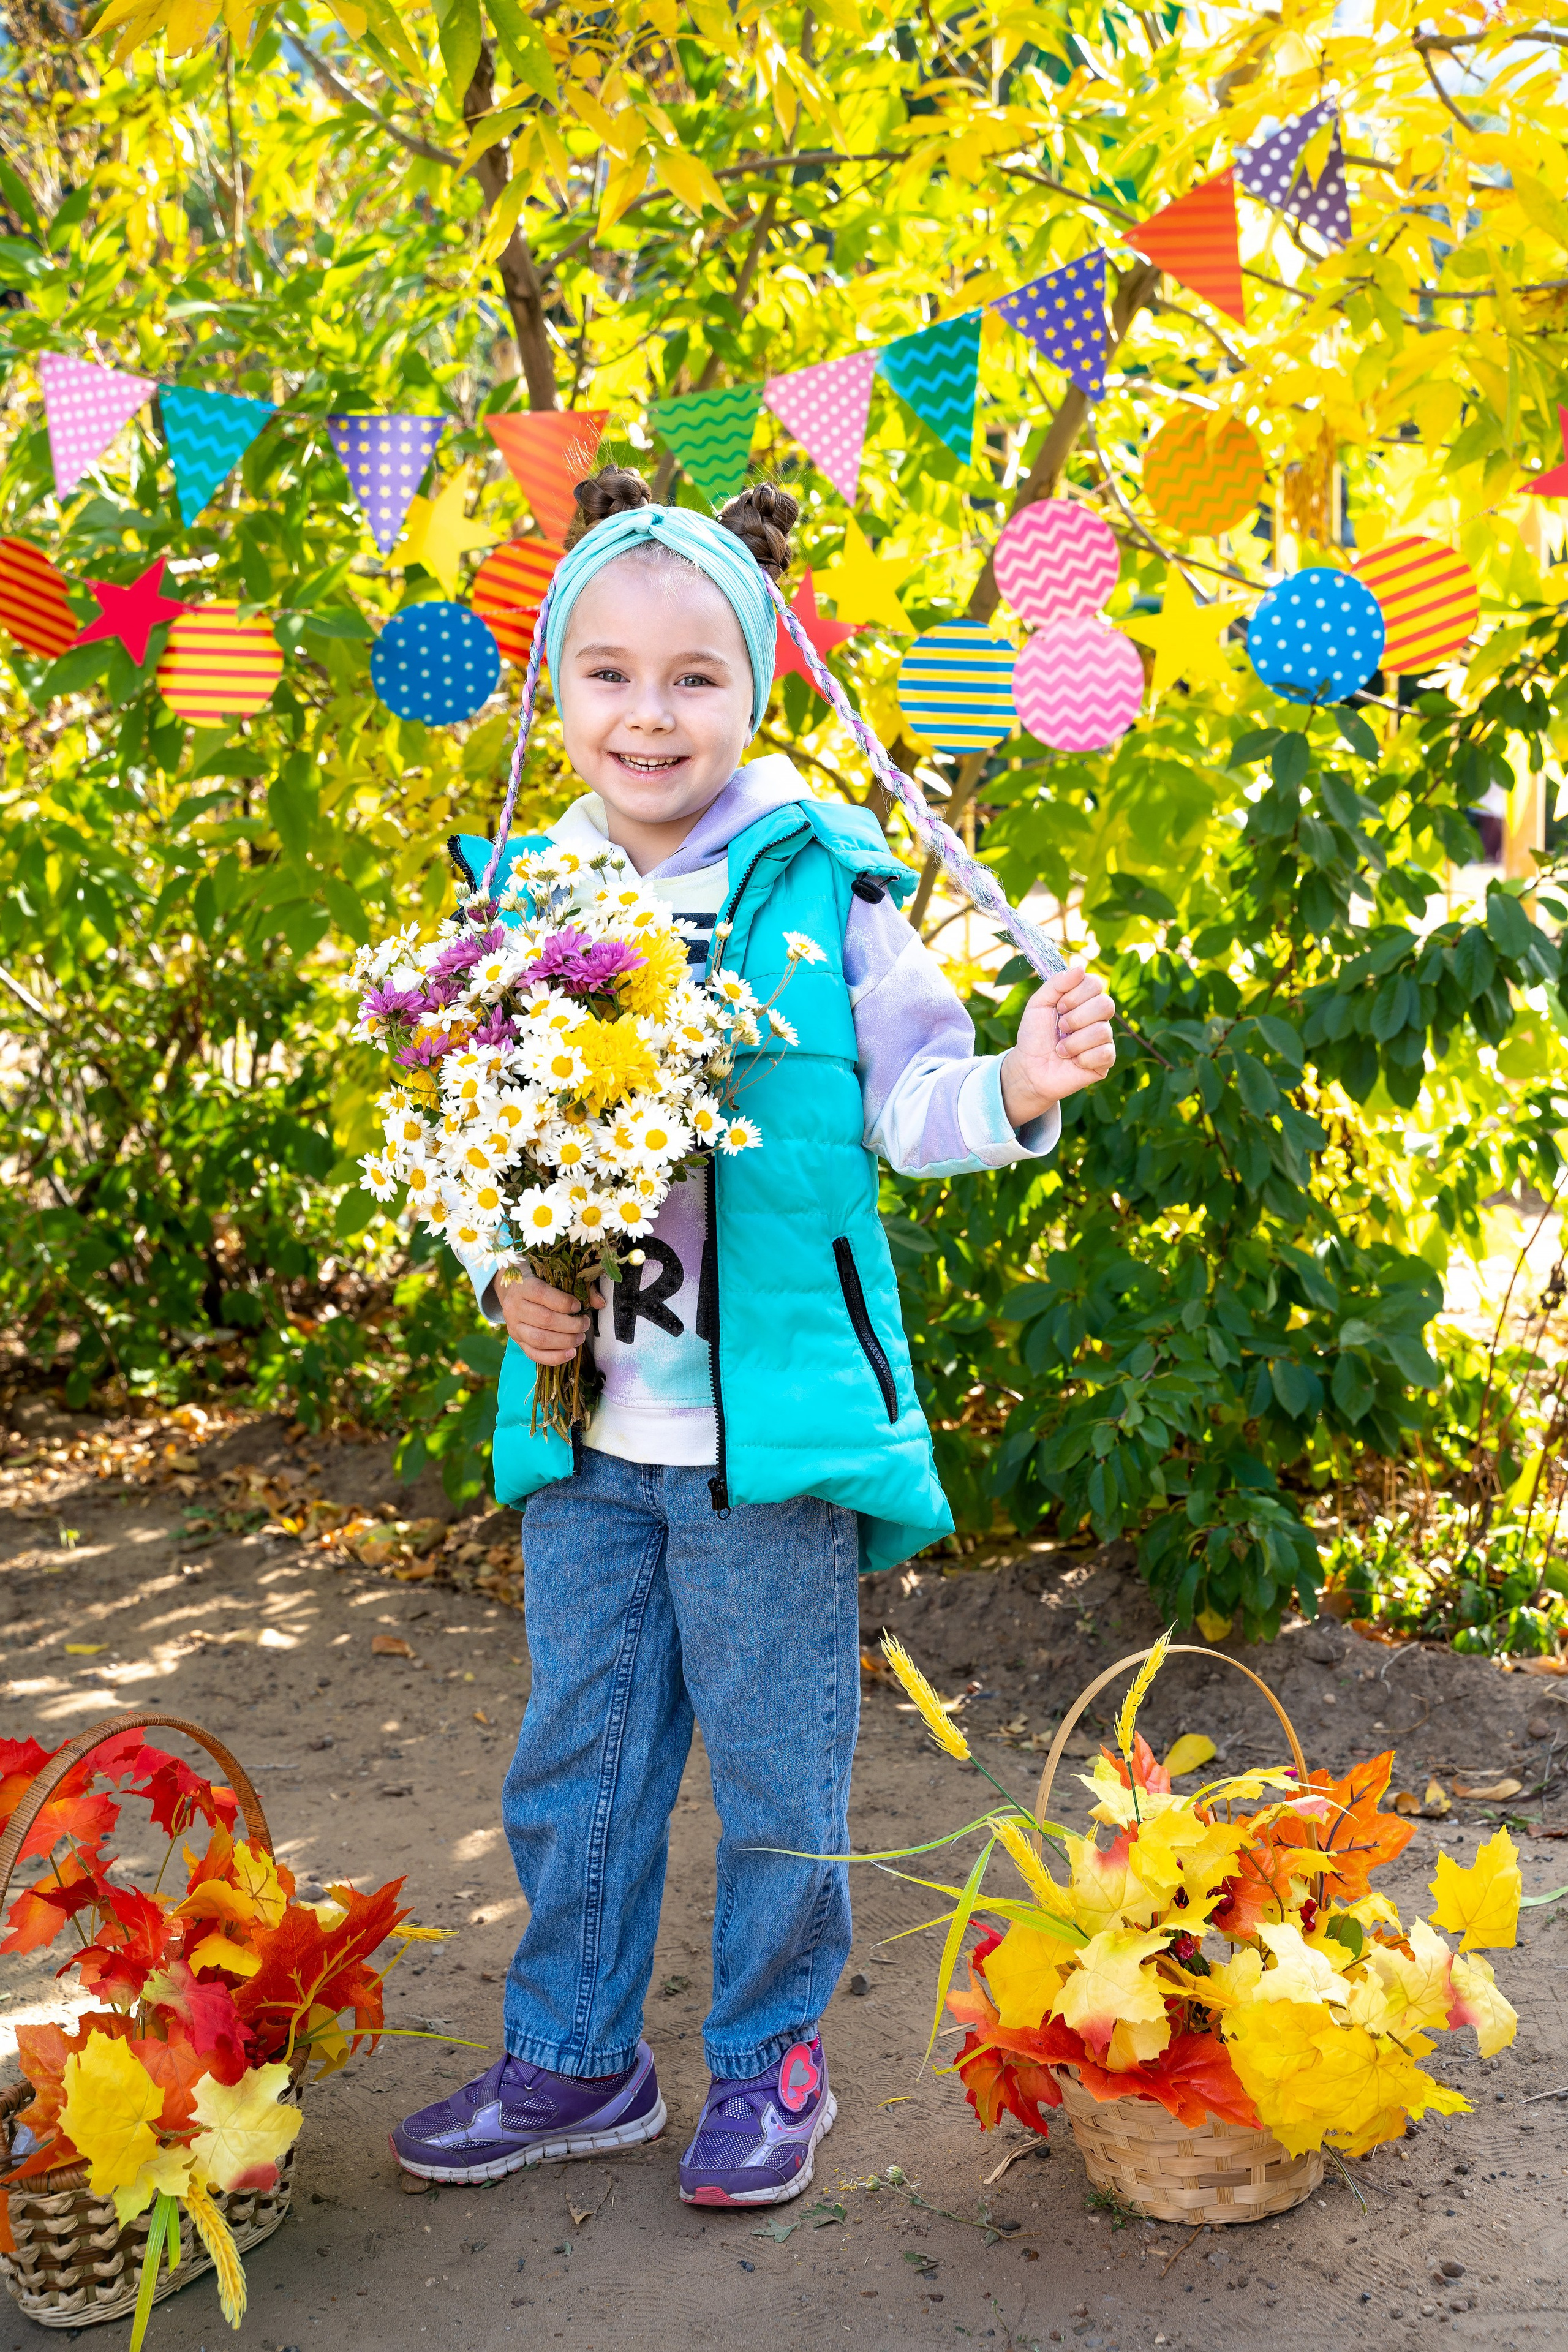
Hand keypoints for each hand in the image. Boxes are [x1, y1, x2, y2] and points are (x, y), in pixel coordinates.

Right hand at [495, 1268, 606, 1366]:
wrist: (515, 1294)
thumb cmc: (541, 1285)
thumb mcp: (556, 1279)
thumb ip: (579, 1287)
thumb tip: (599, 1302)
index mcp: (522, 1286)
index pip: (541, 1294)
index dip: (563, 1302)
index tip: (578, 1307)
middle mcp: (514, 1307)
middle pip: (544, 1319)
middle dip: (570, 1325)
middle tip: (585, 1324)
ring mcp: (514, 1327)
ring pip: (539, 1339)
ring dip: (565, 1341)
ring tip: (580, 1338)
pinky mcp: (518, 1343)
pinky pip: (535, 1355)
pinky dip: (555, 1357)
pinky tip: (571, 1353)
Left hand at [1000, 962, 1116, 1128]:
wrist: (1029, 1068)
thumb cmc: (1034, 1036)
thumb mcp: (1038, 1004)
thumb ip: (1057, 983)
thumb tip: (1081, 967)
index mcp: (1083, 1000)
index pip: (1096, 984)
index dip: (1076, 995)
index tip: (1059, 1007)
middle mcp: (1097, 1017)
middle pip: (1105, 1005)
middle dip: (1076, 1018)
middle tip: (1060, 1028)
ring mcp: (1103, 1039)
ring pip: (1102, 1031)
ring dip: (1074, 1042)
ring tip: (1061, 1049)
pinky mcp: (1105, 1061)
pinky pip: (1105, 1053)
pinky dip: (1083, 1058)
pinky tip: (1073, 1062)